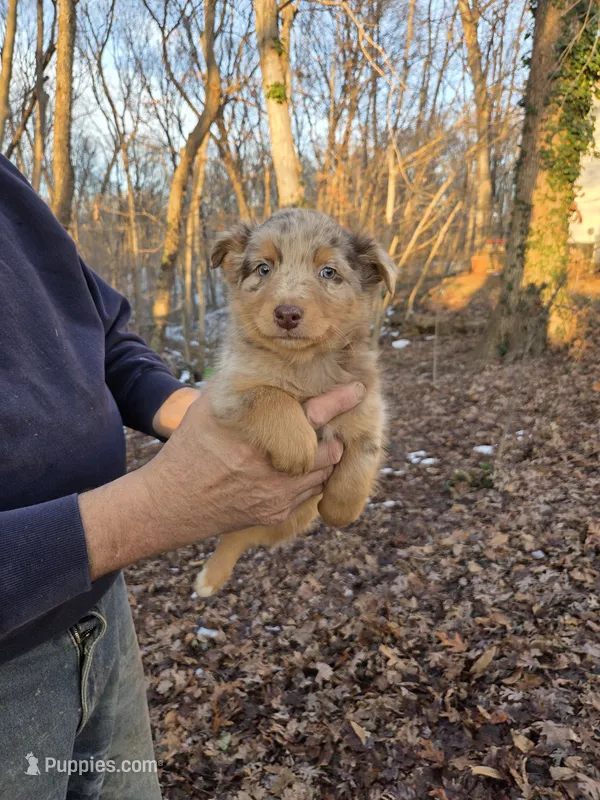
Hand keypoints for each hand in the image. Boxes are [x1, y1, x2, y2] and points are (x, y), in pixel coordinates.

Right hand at [80, 382, 365, 579]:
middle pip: (329, 449)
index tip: (358, 389)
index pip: (316, 414)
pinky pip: (309, 494)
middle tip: (330, 423)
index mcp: (260, 437)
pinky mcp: (277, 515)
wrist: (169, 504)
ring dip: (323, 457)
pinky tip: (296, 467)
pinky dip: (309, 479)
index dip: (341, 400)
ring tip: (313, 443)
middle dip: (333, 435)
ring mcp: (278, 497)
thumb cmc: (189, 449)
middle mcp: (275, 470)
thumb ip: (243, 387)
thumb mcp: (210, 408)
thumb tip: (266, 361)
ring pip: (323, 474)